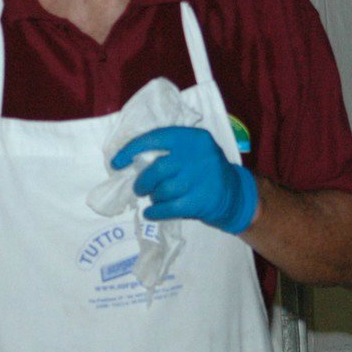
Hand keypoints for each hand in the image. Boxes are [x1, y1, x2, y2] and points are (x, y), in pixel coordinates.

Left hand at [112, 125, 258, 234]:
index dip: (131, 149)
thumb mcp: (192, 151)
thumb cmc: (203, 170)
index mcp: (193, 137)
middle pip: (157, 168)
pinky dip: (155, 212)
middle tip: (140, 188)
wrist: (234, 193)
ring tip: (155, 198)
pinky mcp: (202, 201)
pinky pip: (169, 208)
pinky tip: (150, 213)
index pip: (155, 138)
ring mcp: (202, 179)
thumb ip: (168, 151)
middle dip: (143, 181)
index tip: (116, 162)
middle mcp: (199, 155)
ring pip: (163, 190)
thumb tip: (130, 160)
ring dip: (153, 197)